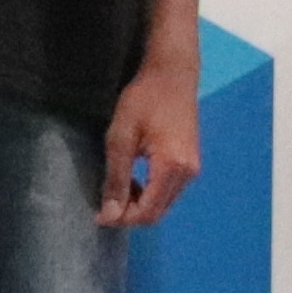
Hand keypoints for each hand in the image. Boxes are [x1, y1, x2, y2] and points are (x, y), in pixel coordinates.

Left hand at [98, 49, 200, 228]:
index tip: (98, 214)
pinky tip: (133, 180)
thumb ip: (117, 178)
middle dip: (130, 214)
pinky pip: (169, 191)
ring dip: (139, 204)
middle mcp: (188, 173)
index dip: (122, 219)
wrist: (172, 73)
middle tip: (104, 203)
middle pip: (158, 213)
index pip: (147, 212)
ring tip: (117, 189)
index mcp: (172, 167)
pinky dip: (150, 193)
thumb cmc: (143, 99)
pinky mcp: (191, 163)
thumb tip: (110, 214)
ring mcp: (192, 168)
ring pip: (164, 204)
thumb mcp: (121, 138)